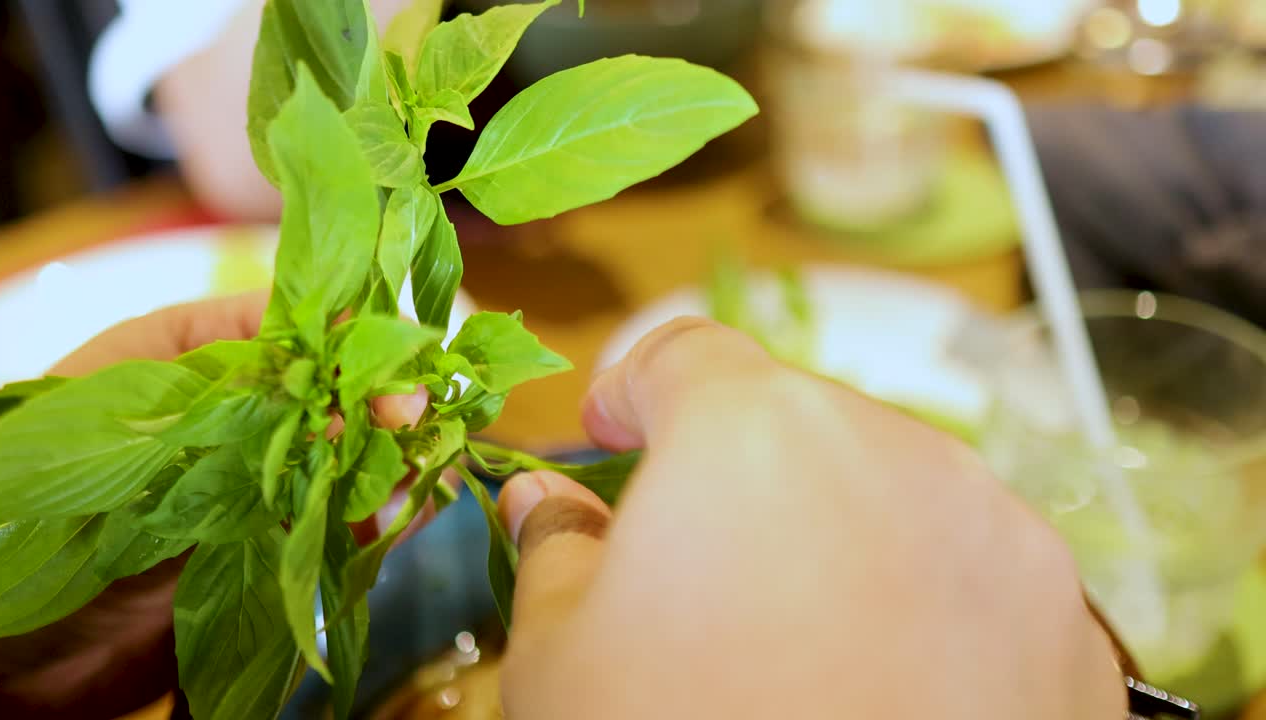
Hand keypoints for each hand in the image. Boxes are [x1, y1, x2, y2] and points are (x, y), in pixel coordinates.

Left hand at [0, 292, 430, 718]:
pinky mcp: (269, 557)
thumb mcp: (125, 415)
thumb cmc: (25, 503)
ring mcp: (255, 489)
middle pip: (332, 393)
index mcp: (192, 359)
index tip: (390, 353)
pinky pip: (340, 528)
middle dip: (378, 400)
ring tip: (420, 466)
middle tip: (413, 416)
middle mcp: (234, 419)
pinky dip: (382, 518)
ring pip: (348, 460)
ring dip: (388, 459)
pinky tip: (407, 509)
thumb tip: (337, 376)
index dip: (347, 337)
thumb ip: (231, 388)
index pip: (291, 327)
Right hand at [497, 318, 1125, 719]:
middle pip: (796, 420)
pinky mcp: (1062, 612)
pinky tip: (886, 680)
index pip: (683, 353)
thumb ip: (554, 550)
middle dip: (739, 472)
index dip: (634, 388)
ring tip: (799, 640)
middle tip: (697, 571)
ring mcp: (993, 528)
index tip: (613, 433)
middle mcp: (890, 447)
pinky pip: (970, 567)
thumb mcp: (563, 659)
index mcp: (750, 431)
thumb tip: (545, 502)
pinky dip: (923, 597)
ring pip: (891, 488)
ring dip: (837, 530)